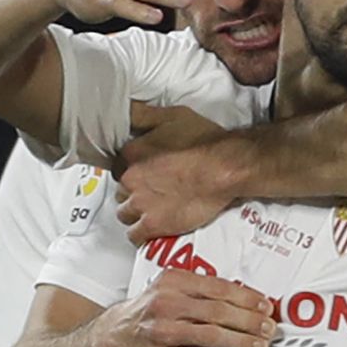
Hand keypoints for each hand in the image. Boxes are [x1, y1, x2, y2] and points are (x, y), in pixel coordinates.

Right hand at [91, 268, 274, 346]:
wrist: (113, 337)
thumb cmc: (152, 311)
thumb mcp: (170, 288)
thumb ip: (202, 290)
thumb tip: (248, 299)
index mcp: (174, 281)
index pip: (219, 288)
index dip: (247, 298)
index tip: (267, 307)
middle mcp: (167, 304)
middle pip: (219, 312)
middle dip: (250, 321)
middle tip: (270, 329)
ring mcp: (162, 331)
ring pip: (212, 336)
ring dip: (242, 343)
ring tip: (260, 346)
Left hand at [117, 103, 238, 242]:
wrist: (226, 168)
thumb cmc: (204, 140)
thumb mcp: (173, 115)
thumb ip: (143, 114)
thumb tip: (125, 111)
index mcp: (131, 153)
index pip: (120, 167)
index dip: (134, 171)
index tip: (147, 174)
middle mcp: (130, 179)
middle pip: (121, 191)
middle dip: (135, 192)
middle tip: (155, 192)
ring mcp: (141, 204)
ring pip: (125, 213)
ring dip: (137, 213)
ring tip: (156, 211)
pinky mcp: (153, 224)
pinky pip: (134, 235)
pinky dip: (141, 234)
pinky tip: (153, 228)